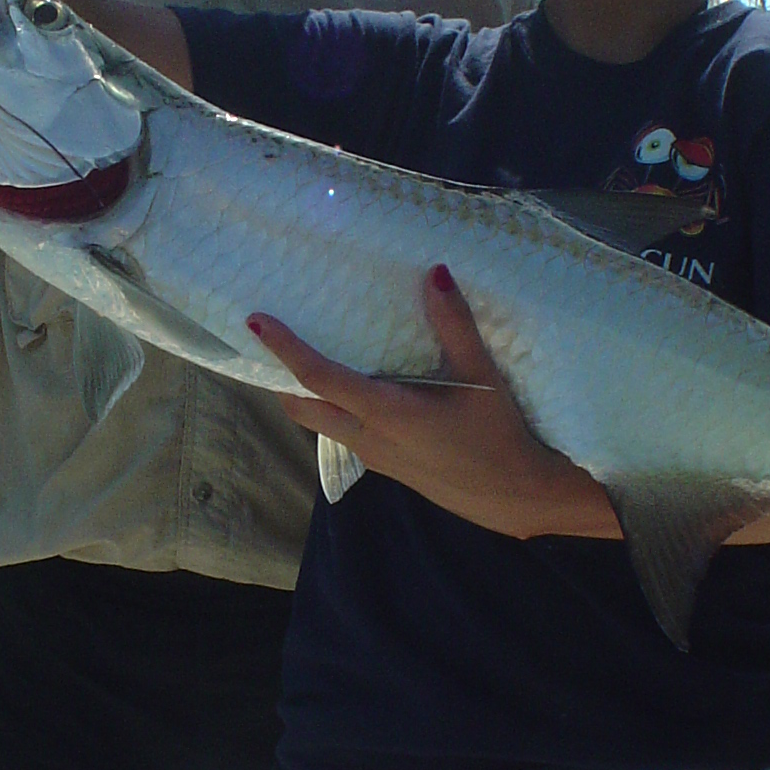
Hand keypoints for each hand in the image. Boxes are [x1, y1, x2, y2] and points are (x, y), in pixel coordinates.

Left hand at [248, 266, 621, 540]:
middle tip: (267, 338)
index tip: (256, 322)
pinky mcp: (385, 463)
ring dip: (302, 394)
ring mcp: (373, 454)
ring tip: (300, 355)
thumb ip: (455, 324)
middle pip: (302, 407)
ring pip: (319, 422)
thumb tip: (435, 273)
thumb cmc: (498, 435)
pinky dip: (329, 407)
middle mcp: (368, 436)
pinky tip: (349, 386)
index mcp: (385, 413)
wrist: (513, 496)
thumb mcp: (482, 376)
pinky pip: (341, 431)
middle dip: (278, 375)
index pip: (319, 377)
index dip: (285, 349)